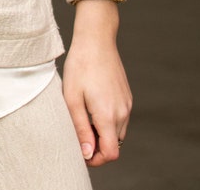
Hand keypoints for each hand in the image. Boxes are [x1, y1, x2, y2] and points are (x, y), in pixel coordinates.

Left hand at [62, 0, 130, 166]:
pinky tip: (92, 104)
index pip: (110, 154)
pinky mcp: (126, 96)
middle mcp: (122, 113)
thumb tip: (87, 154)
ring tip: (83, 115)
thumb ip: (81, 129)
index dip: (96, 160)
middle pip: (114, 145)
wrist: (96, 39)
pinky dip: (108, 120)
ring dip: (102, 133)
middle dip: (97, 145)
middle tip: (77, 131)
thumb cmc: (80, 66)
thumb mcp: (72, 98)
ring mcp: (127, 104)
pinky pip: (120, 118)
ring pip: (117, 132)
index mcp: (108, 115)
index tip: (80, 152)